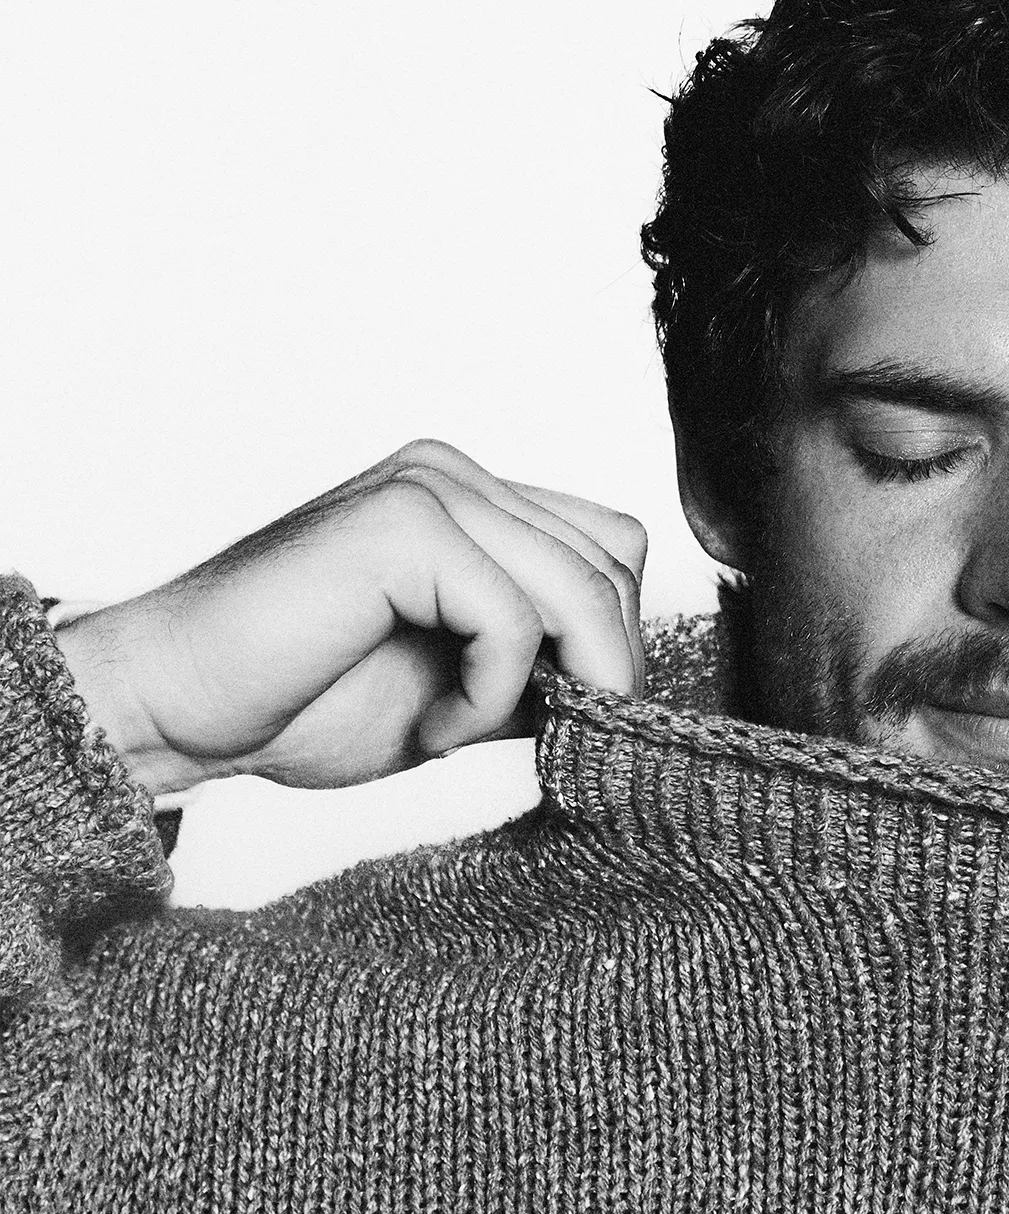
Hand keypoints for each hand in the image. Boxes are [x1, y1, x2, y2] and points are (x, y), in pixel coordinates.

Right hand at [55, 439, 646, 794]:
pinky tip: (431, 729)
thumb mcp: (464, 696)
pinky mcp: (403, 522)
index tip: (567, 722)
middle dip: (600, 669)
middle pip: (615, 565)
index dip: (612, 643)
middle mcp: (456, 476)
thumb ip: (544, 674)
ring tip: (460, 732)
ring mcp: (430, 486)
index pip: (612, 551)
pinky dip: (489, 694)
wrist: (176, 709)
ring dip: (550, 686)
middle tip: (535, 737)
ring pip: (584, 589)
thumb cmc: (299, 702)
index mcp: (472, 504)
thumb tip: (628, 694)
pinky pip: (514, 617)